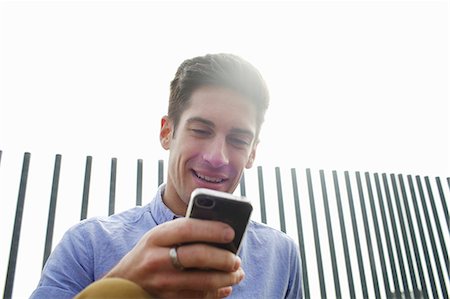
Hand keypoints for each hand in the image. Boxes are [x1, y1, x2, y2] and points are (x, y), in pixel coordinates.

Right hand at [104, 218, 243, 297]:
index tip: (231, 232)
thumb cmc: (149, 254)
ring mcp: (160, 283)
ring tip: (237, 274)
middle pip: (197, 256)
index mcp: (156, 237)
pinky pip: (197, 298)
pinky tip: (224, 288)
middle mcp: (156, 259)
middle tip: (237, 259)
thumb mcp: (159, 237)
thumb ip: (184, 232)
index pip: (187, 228)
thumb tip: (221, 234)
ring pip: (201, 282)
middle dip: (223, 258)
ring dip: (225, 278)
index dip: (212, 229)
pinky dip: (215, 294)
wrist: (123, 283)